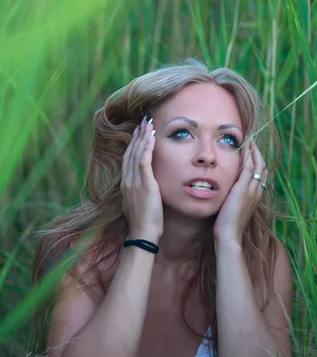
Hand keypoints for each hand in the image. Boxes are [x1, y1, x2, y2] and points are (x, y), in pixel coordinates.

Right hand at [121, 116, 162, 241]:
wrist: (143, 234)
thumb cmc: (145, 223)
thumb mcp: (139, 204)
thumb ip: (141, 192)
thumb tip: (147, 187)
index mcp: (126, 185)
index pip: (128, 159)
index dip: (132, 145)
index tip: (138, 133)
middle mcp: (127, 181)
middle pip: (130, 152)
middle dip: (137, 136)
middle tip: (143, 122)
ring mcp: (134, 182)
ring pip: (136, 153)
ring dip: (142, 137)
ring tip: (148, 124)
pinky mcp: (144, 184)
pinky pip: (143, 160)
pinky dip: (147, 146)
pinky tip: (151, 136)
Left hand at [213, 140, 267, 243]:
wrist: (229, 235)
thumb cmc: (227, 226)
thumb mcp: (233, 209)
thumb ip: (233, 199)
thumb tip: (228, 193)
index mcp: (256, 196)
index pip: (260, 174)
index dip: (257, 162)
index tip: (252, 152)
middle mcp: (257, 191)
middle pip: (262, 167)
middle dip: (258, 153)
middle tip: (252, 141)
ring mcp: (252, 189)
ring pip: (257, 165)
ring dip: (254, 151)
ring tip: (250, 139)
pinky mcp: (243, 188)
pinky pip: (249, 167)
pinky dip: (248, 155)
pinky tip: (245, 146)